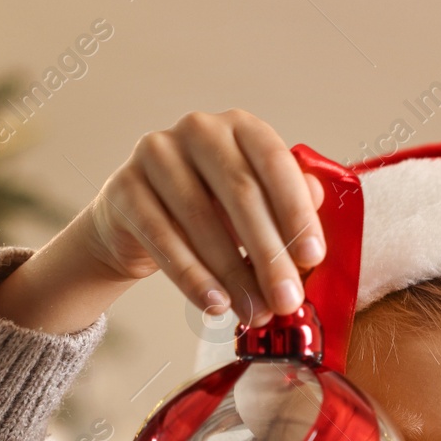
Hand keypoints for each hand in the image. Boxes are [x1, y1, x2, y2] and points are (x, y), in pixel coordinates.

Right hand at [0, 108, 325, 334]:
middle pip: (241, 193)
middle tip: (286, 299)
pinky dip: (192, 277)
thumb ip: (289, 204)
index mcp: (240, 128)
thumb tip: (317, 207)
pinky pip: (162, 237)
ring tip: (254, 312)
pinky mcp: (124, 188)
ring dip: (232, 273)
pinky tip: (215, 304)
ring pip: (201, 219)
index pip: (275, 164)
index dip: (296, 212)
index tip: (314, 257)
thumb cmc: (212, 213)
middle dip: (269, 253)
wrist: (138, 224)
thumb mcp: (255, 208)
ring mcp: (156, 154)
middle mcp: (198, 130)